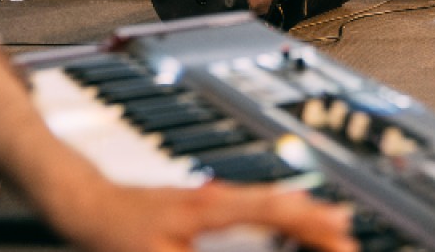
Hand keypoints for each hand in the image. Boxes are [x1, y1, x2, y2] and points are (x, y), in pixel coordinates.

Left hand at [54, 182, 355, 251]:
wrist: (86, 203)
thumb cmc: (117, 230)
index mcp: (213, 207)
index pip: (275, 212)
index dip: (310, 226)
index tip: (340, 238)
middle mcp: (218, 197)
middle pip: (280, 205)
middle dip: (317, 220)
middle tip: (348, 236)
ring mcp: (213, 197)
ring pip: (269, 203)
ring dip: (302, 216)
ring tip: (333, 225)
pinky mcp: (206, 204)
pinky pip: (254, 207)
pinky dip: (280, 214)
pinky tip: (288, 220)